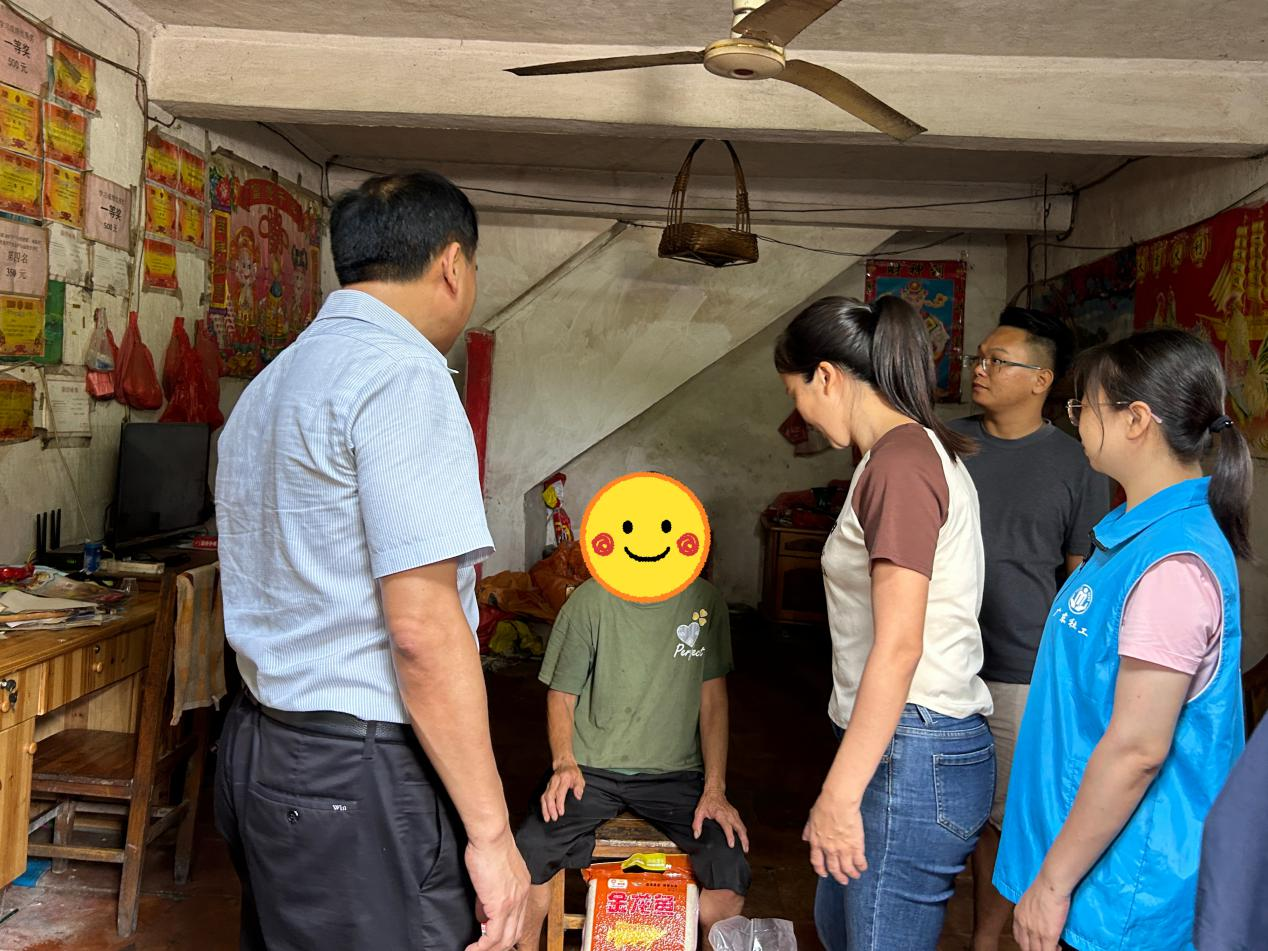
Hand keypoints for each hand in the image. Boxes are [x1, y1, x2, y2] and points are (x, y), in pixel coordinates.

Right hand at [464, 829, 529, 950]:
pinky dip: (481, 947)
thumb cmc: (489, 845)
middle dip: (498, 946)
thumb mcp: (494, 872)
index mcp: (522, 887)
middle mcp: (522, 897)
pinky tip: (471, 949)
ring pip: (505, 939)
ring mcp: (513, 903)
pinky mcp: (500, 905)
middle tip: (482, 948)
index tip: (489, 938)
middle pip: (514, 934)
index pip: (517, 919)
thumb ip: (491, 894)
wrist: (491, 834)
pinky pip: (492, 937)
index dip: (504, 932)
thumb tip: (484, 914)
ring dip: (488, 950)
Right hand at [541, 762, 585, 821]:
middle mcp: (555, 781)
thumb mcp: (579, 778)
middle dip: (551, 808)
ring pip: (544, 797)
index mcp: (564, 778)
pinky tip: (545, 813)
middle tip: (554, 818)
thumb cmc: (573, 773)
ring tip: (547, 818)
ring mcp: (549, 784)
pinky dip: (543, 806)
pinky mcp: (547, 787)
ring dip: (545, 808)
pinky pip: (543, 797)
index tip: (561, 812)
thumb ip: (579, 787)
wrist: (564, 764)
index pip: (560, 792)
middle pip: (550, 795)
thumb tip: (578, 796)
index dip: (559, 803)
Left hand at [692, 785, 749, 851]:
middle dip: (743, 839)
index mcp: (721, 814)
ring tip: (746, 848)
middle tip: (745, 850)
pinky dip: (744, 832)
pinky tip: (744, 839)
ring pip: (742, 827)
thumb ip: (697, 824)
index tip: (732, 845)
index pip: (727, 826)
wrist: (714, 791)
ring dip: (745, 837)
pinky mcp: (736, 814)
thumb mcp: (699, 811)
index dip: (730, 836)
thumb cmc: (707, 801)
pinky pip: (742, 824)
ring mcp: (734, 814)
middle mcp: (730, 814)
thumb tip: (696, 835)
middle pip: (740, 828)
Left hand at [803, 788, 865, 883]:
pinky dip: (861, 866)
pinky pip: (859, 861)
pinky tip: (863, 867)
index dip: (820, 869)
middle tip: (843, 880)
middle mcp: (829, 849)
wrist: (838, 803)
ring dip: (851, 874)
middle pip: (833, 868)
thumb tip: (804, 838)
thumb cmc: (824, 806)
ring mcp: (843, 849)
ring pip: (847, 868)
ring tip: (855, 876)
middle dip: (838, 876)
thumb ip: (808, 831)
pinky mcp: (856, 846)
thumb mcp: (811, 818)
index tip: (824, 873)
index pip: (817, 861)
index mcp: (817, 842)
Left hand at [1013, 873, 1070, 950]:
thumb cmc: (1043, 886)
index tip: (1033, 943)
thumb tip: (1036, 915)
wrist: (1051, 884)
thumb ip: (1029, 911)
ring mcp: (1035, 932)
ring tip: (1053, 947)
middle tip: (1043, 947)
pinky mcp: (1048, 935)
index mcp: (1018, 916)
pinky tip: (1058, 947)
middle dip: (1033, 949)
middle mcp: (1023, 925)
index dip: (1026, 943)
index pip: (1018, 937)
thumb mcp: (1028, 899)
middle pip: (1025, 947)